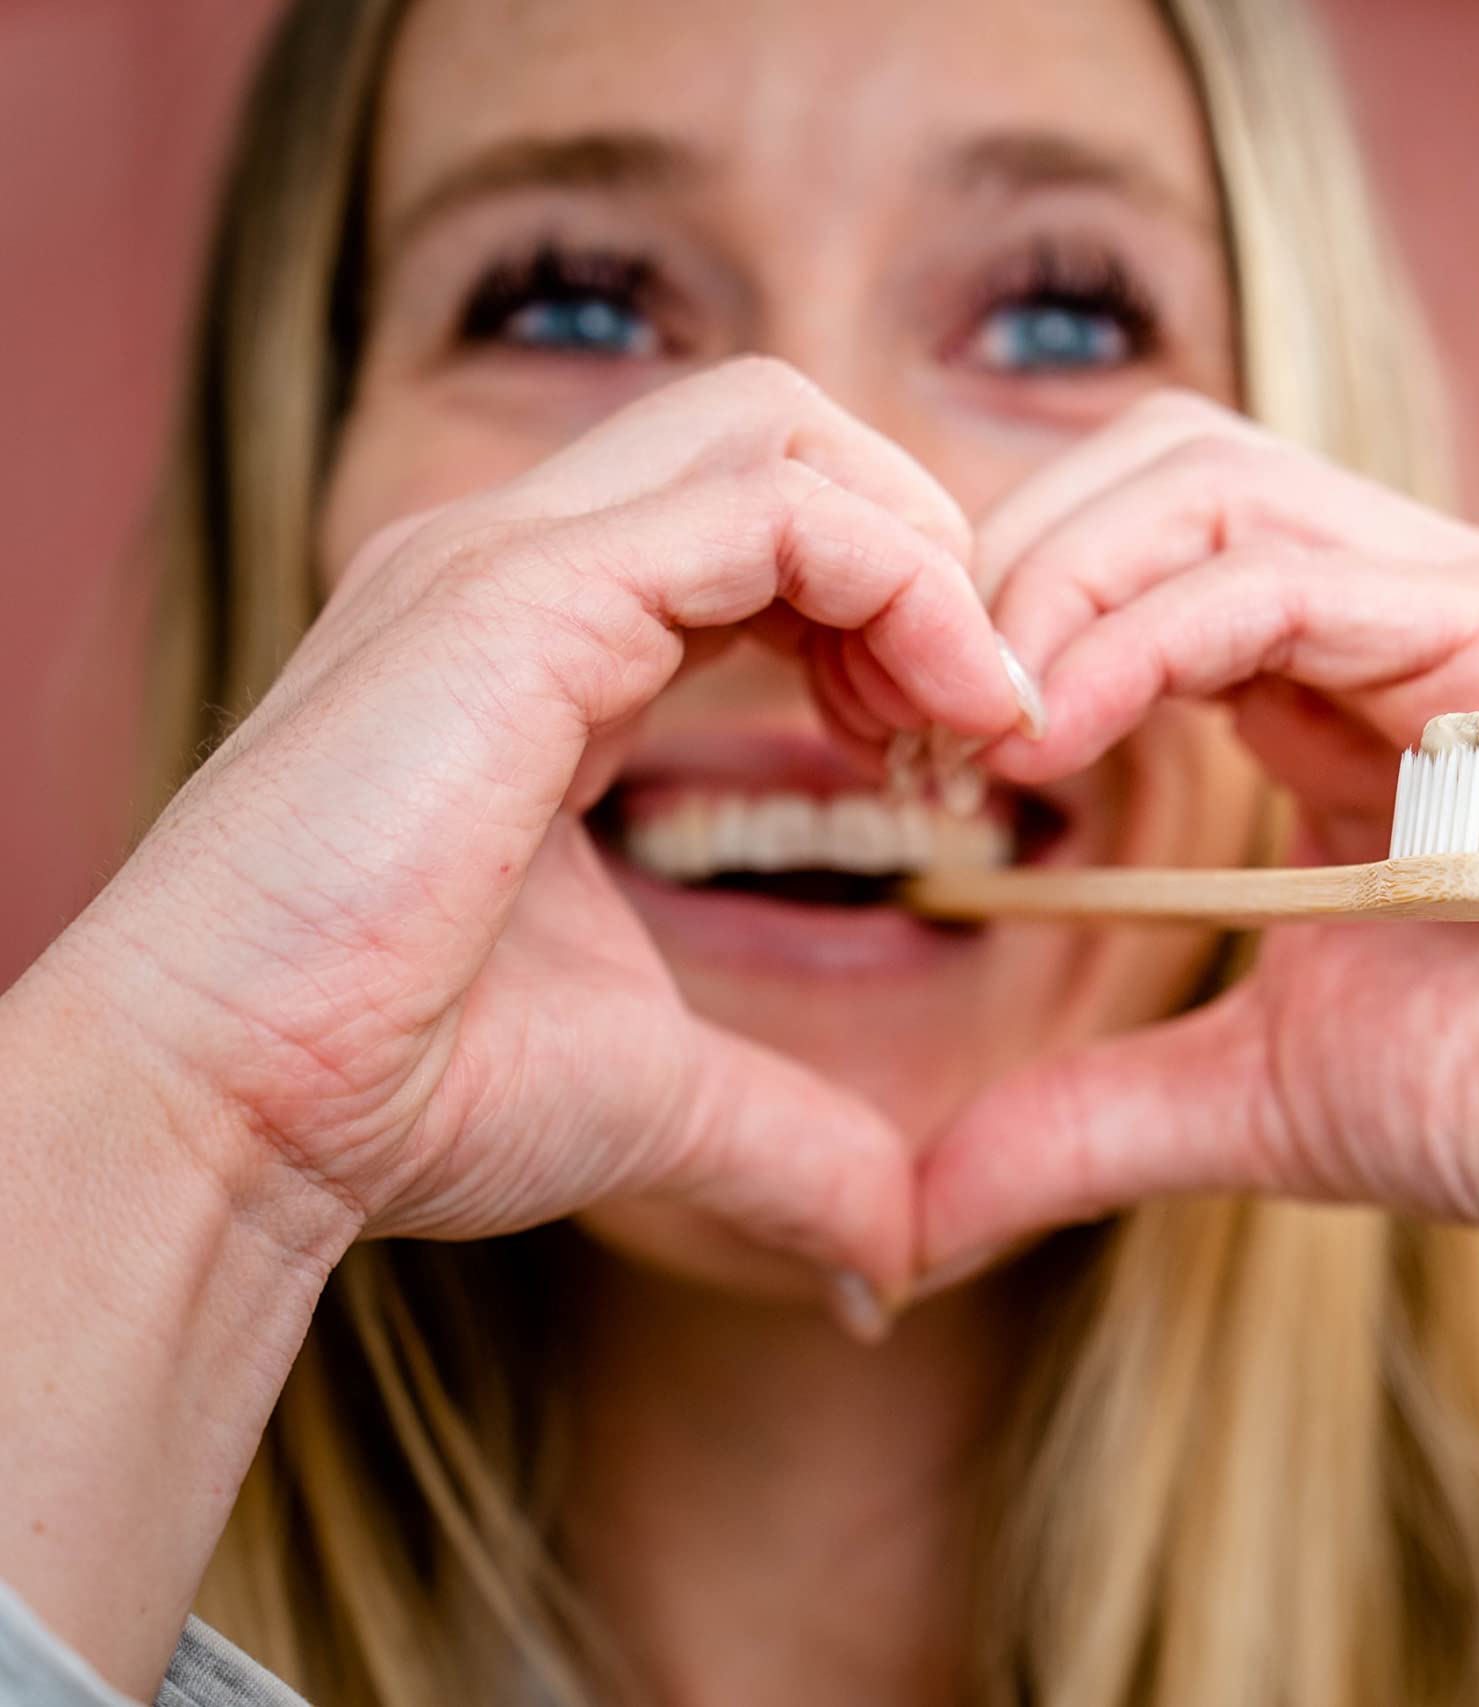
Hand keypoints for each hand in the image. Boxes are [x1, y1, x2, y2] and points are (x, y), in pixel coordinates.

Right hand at [53, 357, 1027, 1285]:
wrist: (233, 1119)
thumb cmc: (396, 1091)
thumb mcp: (656, 1095)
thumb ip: (793, 1143)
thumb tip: (895, 1257)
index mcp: (544, 640)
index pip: (764, 520)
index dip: (894, 610)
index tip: (952, 765)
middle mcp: (522, 566)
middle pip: (784, 429)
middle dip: (921, 547)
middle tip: (969, 725)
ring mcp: (509, 560)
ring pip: (785, 432)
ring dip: (923, 560)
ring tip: (965, 722)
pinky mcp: (520, 594)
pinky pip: (777, 509)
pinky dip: (903, 587)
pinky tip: (943, 723)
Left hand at [917, 393, 1478, 1532]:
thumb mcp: (1268, 1096)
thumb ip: (1092, 1122)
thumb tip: (910, 1218)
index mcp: (1329, 680)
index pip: (1123, 552)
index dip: (990, 623)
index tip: (896, 763)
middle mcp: (1386, 606)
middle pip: (1139, 468)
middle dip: (990, 571)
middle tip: (905, 729)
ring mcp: (1450, 599)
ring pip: (1195, 482)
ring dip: (1045, 585)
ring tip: (970, 730)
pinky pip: (1281, 574)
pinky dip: (1141, 631)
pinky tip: (1055, 732)